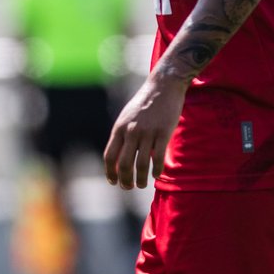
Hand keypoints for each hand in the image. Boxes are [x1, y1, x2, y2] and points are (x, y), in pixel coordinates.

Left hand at [104, 73, 187, 189]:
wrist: (163, 86)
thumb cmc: (144, 103)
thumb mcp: (126, 117)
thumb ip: (122, 135)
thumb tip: (118, 156)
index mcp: (119, 128)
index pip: (110, 156)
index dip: (110, 172)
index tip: (113, 181)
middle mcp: (131, 131)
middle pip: (123, 164)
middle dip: (124, 180)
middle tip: (128, 187)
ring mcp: (147, 132)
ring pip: (141, 164)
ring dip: (140, 179)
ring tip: (141, 185)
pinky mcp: (164, 132)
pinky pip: (158, 157)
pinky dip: (156, 170)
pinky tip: (156, 175)